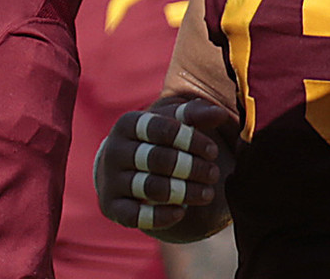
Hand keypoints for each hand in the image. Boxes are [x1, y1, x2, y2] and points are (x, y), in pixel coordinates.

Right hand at [94, 97, 238, 240]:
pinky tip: (181, 212)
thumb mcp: (172, 122)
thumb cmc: (156, 140)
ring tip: (207, 193)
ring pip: (150, 187)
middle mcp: (114, 150)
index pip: (162, 129)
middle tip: (214, 174)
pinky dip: (160, 216)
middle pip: (157, 159)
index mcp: (128, 123)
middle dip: (191, 168)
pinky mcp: (112, 207)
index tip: (213, 151)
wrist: (122, 167)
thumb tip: (219, 113)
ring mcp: (110, 179)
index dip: (191, 140)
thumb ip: (195, 115)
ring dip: (184, 192)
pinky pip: (135, 216)